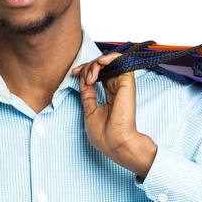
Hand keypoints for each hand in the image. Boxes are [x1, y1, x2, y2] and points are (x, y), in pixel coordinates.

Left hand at [70, 51, 156, 177]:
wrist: (116, 143)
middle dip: (88, 67)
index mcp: (109, 96)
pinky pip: (120, 60)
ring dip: (95, 64)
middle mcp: (116, 88)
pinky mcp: (127, 82)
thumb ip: (87, 94)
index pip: (98, 76)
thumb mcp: (89, 111)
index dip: (85, 70)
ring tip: (89, 76)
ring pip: (109, 62)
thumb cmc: (105, 134)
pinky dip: (108, 58)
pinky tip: (99, 64)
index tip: (73, 73)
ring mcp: (122, 85)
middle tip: (79, 74)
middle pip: (102, 67)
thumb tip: (83, 79)